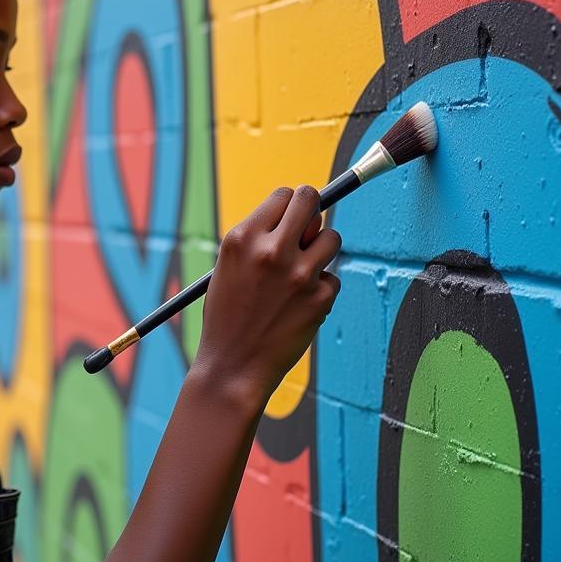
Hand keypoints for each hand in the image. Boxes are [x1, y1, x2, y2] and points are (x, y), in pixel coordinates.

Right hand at [194, 185, 341, 407]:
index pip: (282, 195)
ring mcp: (298, 273)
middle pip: (310, 200)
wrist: (233, 366)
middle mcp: (271, 250)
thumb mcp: (230, 266)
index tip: (288, 221)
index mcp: (242, 238)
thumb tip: (304, 216)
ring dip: (321, 251)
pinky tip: (298, 306)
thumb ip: (261, 238)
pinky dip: (320, 289)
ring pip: (331, 238)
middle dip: (312, 211)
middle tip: (307, 230)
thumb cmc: (228, 315)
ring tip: (301, 274)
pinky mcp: (320, 297)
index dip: (288, 208)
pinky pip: (332, 278)